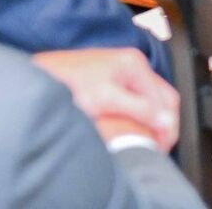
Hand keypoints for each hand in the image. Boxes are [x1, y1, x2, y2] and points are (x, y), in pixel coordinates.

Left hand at [32, 48, 179, 152]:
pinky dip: (139, 114)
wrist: (42, 74)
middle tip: (156, 146)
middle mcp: (133, 64)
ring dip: (151, 119)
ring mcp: (123, 70)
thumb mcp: (106, 99)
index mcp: (135, 65)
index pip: (167, 98)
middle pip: (161, 97)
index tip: (162, 146)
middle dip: (163, 123)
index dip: (168, 126)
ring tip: (145, 139)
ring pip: (150, 98)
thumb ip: (138, 108)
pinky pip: (137, 97)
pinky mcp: (113, 78)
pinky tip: (131, 126)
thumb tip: (165, 120)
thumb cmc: (68, 81)